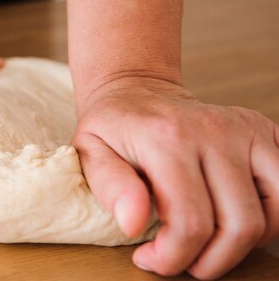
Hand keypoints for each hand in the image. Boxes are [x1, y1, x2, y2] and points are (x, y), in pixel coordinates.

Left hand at [72, 76, 278, 278]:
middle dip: (212, 261)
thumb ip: (111, 187)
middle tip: (182, 260)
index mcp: (168, 139)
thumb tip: (133, 223)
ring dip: (244, 243)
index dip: (173, 257)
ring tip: (208, 240)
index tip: (150, 259)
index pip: (191, 222)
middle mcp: (214, 132)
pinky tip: (232, 215)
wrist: (136, 90)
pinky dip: (270, 215)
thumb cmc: (111, 127)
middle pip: (239, 225)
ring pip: (274, 212)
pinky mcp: (263, 130)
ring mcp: (245, 129)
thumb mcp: (91, 153)